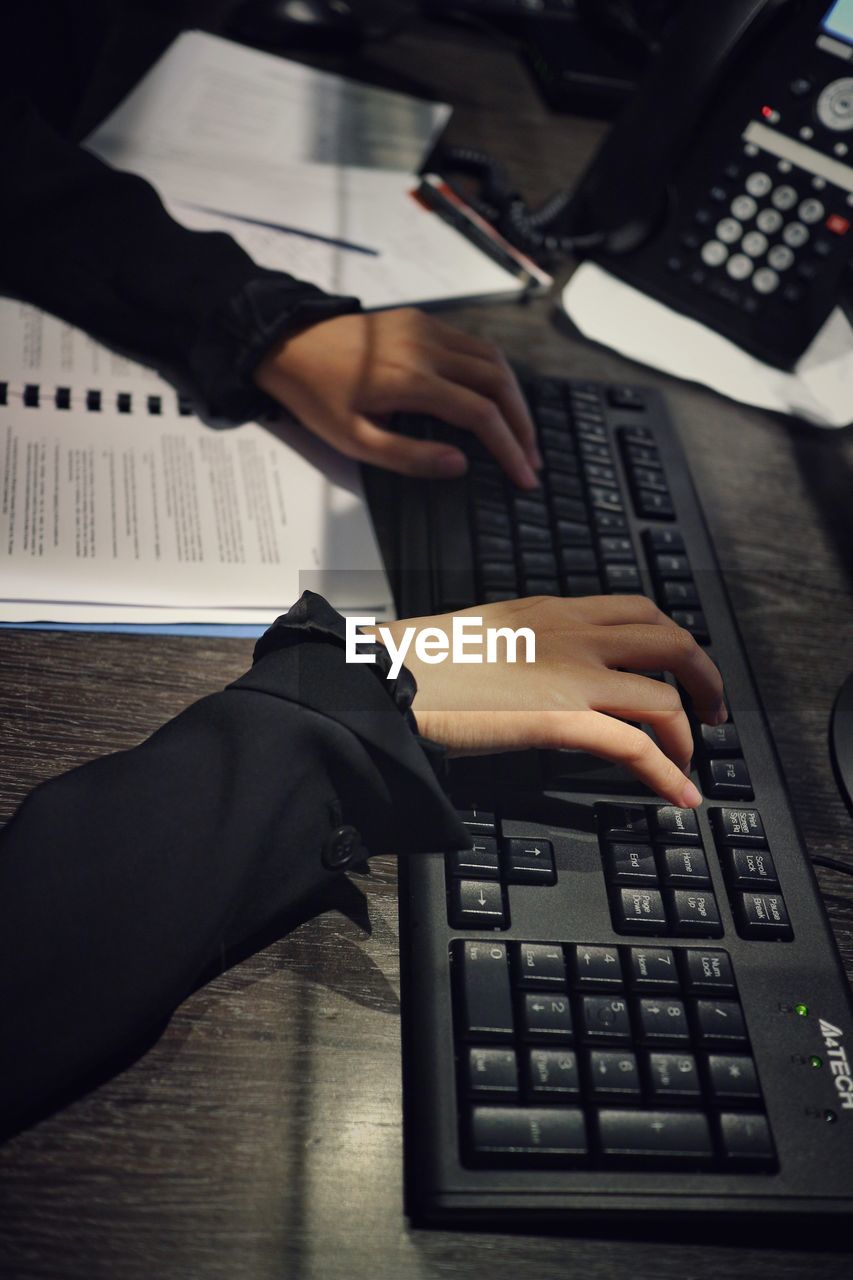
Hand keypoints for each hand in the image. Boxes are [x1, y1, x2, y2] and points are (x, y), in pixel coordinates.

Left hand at [253, 308, 540, 487]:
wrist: (287, 344)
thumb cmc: (316, 397)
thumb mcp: (353, 440)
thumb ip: (408, 456)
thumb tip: (461, 464)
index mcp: (410, 380)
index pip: (480, 415)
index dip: (508, 448)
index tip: (523, 477)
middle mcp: (426, 347)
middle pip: (498, 383)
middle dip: (522, 424)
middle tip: (531, 459)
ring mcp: (426, 328)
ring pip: (492, 358)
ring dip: (514, 397)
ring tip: (520, 433)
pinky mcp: (422, 320)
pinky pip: (473, 344)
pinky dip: (494, 373)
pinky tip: (496, 399)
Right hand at [369, 594, 725, 808]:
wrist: (382, 675)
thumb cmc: (417, 661)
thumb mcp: (485, 636)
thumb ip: (526, 646)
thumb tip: (542, 675)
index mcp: (550, 609)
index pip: (638, 610)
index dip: (673, 640)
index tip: (681, 668)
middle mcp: (571, 632)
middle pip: (670, 641)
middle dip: (703, 677)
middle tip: (711, 711)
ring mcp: (569, 674)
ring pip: (663, 695)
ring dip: (689, 733)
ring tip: (691, 762)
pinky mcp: (558, 717)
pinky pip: (635, 746)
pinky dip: (667, 771)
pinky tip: (678, 793)